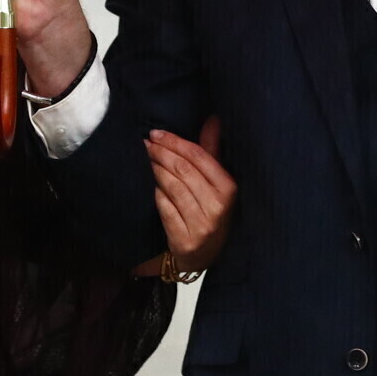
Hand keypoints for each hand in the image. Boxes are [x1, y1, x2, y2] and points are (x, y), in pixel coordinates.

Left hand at [144, 116, 236, 276]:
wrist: (203, 255)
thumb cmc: (210, 211)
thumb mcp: (217, 183)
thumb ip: (212, 151)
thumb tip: (213, 119)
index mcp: (229, 189)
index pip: (199, 157)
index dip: (175, 142)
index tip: (157, 133)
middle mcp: (218, 207)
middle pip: (183, 170)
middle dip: (162, 153)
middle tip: (147, 143)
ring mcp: (201, 225)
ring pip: (173, 187)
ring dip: (156, 169)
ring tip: (148, 159)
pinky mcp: (185, 239)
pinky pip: (165, 208)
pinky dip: (157, 193)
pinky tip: (152, 184)